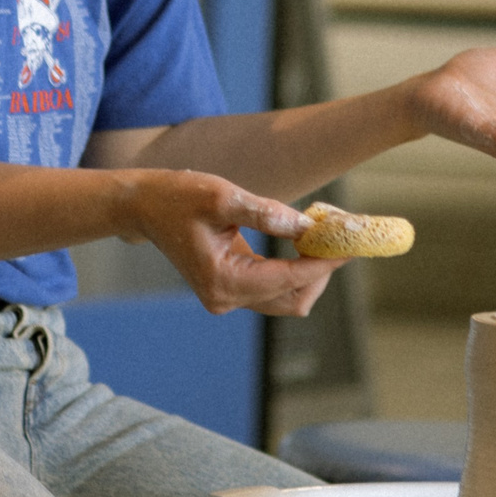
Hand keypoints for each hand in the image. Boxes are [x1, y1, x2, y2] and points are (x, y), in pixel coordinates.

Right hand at [119, 171, 344, 316]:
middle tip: (339, 237)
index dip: (324, 262)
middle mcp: (226, 298)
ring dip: (310, 271)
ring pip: (287, 297)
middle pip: (294, 299)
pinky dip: (293, 269)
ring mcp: (228, 297)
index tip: (351, 244)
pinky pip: (273, 288)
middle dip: (321, 270)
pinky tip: (303, 241)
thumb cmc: (178, 197)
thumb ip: (267, 213)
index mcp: (223, 281)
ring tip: (323, 236)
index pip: (289, 278)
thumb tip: (308, 226)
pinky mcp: (230, 288)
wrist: (145, 206)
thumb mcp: (223, 198)